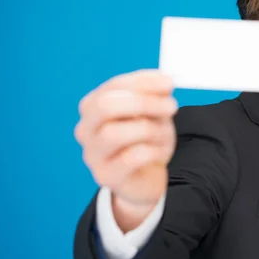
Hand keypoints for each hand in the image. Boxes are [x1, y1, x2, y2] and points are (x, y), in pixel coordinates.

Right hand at [74, 69, 177, 227]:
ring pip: (114, 133)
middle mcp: (86, 129)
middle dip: (143, 102)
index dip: (143, 82)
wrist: (146, 178)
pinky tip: (159, 152)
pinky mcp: (105, 176)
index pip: (114, 86)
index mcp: (93, 106)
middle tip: (171, 107)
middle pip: (105, 106)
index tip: (169, 83)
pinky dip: (152, 151)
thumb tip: (165, 81)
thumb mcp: (153, 113)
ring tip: (164, 135)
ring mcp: (93, 154)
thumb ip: (155, 96)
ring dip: (148, 130)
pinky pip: (130, 158)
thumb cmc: (147, 140)